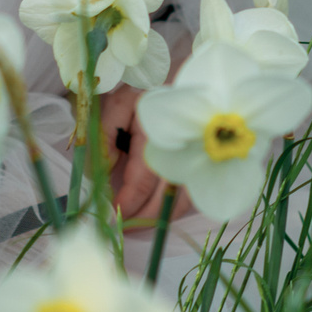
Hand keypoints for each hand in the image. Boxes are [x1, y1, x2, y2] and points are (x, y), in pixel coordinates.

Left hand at [97, 80, 194, 224]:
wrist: (189, 82)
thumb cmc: (148, 92)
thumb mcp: (119, 105)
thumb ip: (106, 137)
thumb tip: (102, 173)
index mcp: (158, 129)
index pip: (144, 178)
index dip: (128, 201)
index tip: (113, 213)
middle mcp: (183, 145)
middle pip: (167, 195)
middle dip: (145, 217)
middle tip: (124, 229)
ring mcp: (200, 155)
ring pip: (185, 199)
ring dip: (163, 217)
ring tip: (141, 225)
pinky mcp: (209, 162)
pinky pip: (195, 193)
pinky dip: (178, 208)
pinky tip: (161, 212)